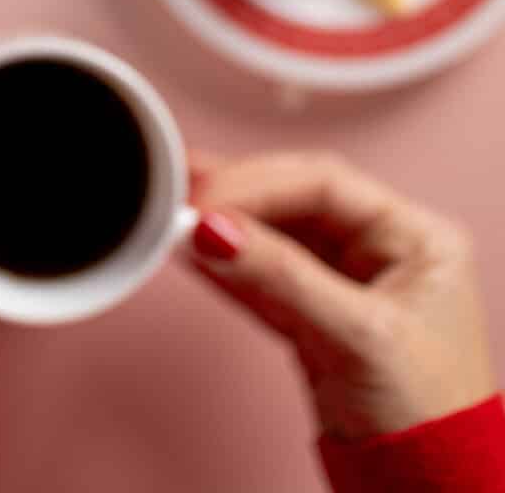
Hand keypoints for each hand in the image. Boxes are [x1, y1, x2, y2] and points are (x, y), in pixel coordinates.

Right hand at [188, 151, 497, 440]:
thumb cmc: (429, 419)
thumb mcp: (358, 336)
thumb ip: (283, 278)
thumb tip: (216, 232)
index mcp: (413, 236)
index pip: (324, 184)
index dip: (260, 184)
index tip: (208, 200)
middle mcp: (381, 249)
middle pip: (294, 201)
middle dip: (236, 197)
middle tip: (182, 196)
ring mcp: (346, 284)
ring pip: (273, 237)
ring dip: (224, 228)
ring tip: (174, 213)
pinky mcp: (315, 319)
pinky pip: (262, 279)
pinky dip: (227, 268)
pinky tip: (192, 252)